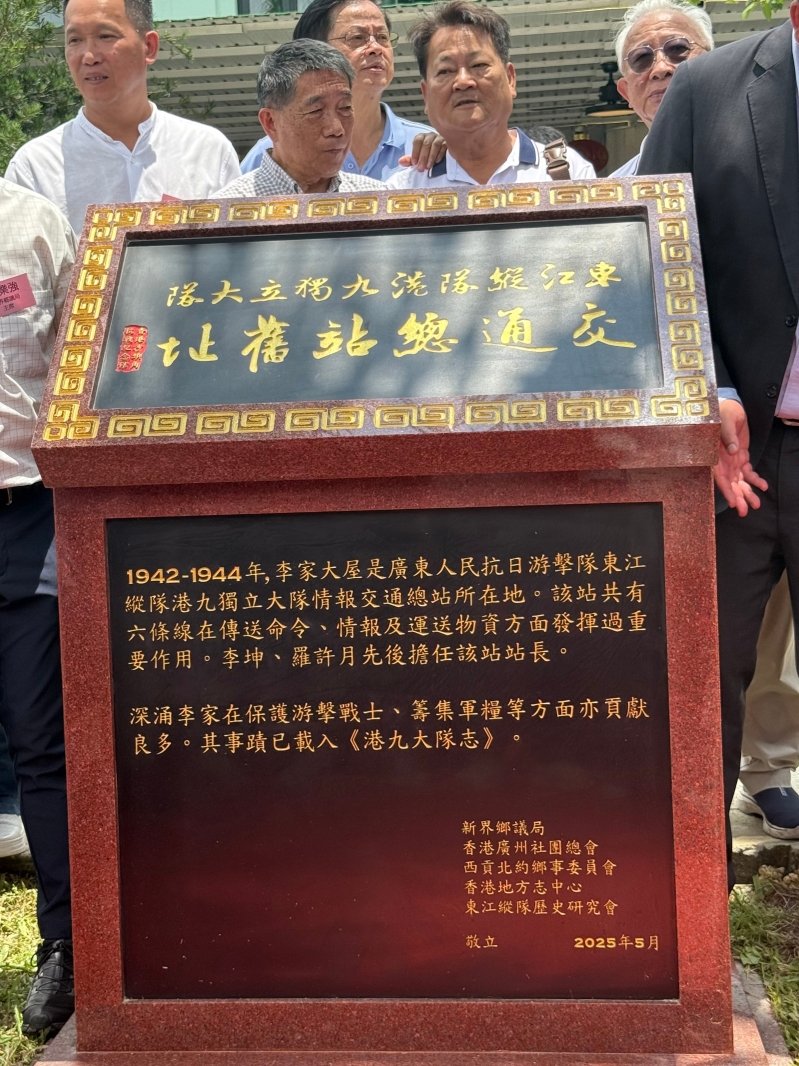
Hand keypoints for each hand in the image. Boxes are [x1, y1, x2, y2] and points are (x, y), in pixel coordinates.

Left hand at [398, 131, 446, 171]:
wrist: (442, 154)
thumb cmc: (428, 155)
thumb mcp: (418, 158)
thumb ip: (410, 160)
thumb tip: (400, 162)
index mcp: (422, 137)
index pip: (417, 141)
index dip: (415, 152)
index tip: (414, 163)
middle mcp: (430, 136)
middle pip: (426, 144)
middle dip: (423, 157)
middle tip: (421, 168)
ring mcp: (440, 138)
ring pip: (435, 145)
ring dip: (431, 157)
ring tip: (428, 167)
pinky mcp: (448, 142)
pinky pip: (444, 147)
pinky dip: (440, 155)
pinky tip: (436, 162)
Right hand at [713, 399, 767, 515]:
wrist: (730, 407)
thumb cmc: (721, 412)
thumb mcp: (723, 421)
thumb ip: (727, 435)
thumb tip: (733, 451)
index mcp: (712, 455)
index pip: (719, 476)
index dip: (725, 489)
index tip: (732, 502)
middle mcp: (722, 461)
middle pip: (729, 483)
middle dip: (737, 497)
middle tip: (744, 511)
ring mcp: (732, 461)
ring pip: (739, 481)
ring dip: (746, 493)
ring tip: (755, 505)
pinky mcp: (741, 457)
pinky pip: (748, 472)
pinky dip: (756, 480)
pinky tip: (763, 487)